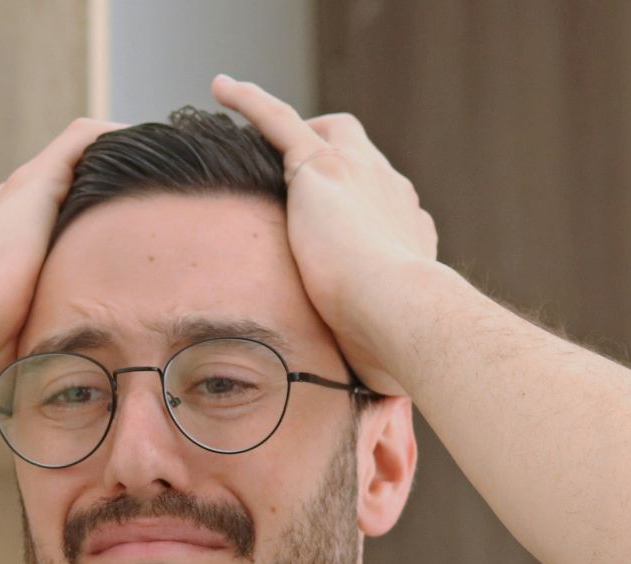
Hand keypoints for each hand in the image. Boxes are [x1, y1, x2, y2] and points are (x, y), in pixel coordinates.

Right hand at [0, 117, 128, 425]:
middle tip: (154, 203)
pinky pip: (82, 140)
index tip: (118, 248)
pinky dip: (113, 136)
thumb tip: (19, 421)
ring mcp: (20, 196)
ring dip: (116, 160)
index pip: (45, 233)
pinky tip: (147, 142)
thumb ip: (16, 385)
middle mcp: (9, 218)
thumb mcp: (2, 377)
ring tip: (159, 165)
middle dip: (107, 194)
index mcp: (1, 258)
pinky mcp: (35, 182)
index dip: (83, 235)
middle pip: (64, 189)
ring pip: (76, 158)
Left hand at [209, 75, 439, 397]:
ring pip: (324, 132)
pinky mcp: (321, 167)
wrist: (407, 317)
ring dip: (294, 127)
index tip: (340, 231)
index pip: (385, 210)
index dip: (361, 214)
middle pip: (361, 162)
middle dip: (335, 164)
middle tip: (300, 178)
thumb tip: (372, 406)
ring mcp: (360, 175)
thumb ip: (374, 364)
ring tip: (258, 129)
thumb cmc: (403, 351)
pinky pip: (279, 120)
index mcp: (409, 236)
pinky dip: (250, 102)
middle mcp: (392, 195)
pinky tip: (220, 90)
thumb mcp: (387, 356)